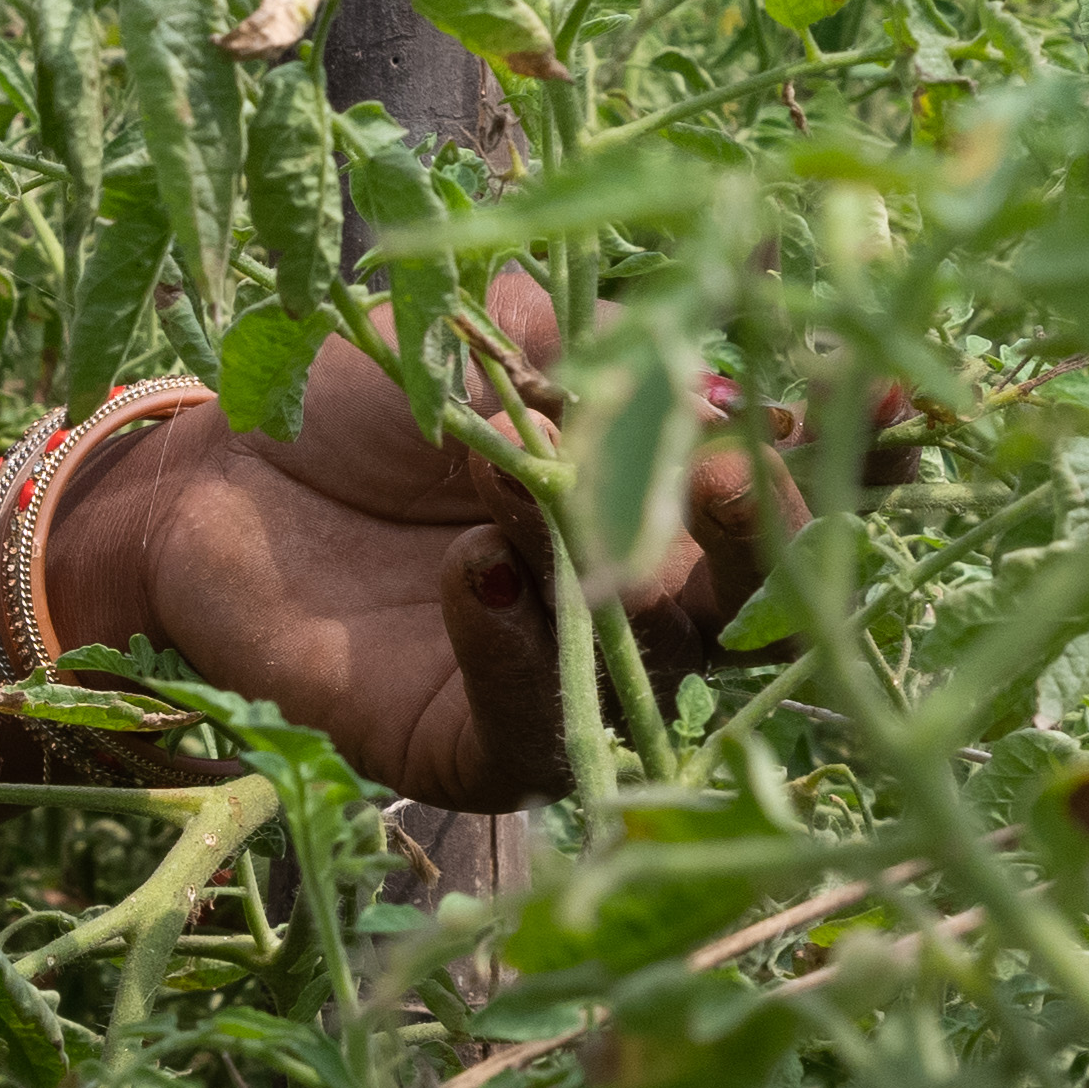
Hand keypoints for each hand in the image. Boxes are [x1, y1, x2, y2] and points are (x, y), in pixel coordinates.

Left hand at [47, 283, 789, 810]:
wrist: (204, 475)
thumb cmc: (348, 402)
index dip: (838, 446)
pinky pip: (529, 729)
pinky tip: (482, 577)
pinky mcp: (467, 745)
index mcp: (660, 493)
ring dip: (630, 580)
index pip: (779, 480)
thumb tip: (657, 342)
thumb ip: (567, 345)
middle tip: (739, 470)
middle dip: (758, 529)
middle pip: (748, 590)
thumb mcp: (465, 342)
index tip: (885, 392)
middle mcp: (635, 599)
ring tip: (589, 520)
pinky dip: (514, 652)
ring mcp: (564, 678)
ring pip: (655, 662)